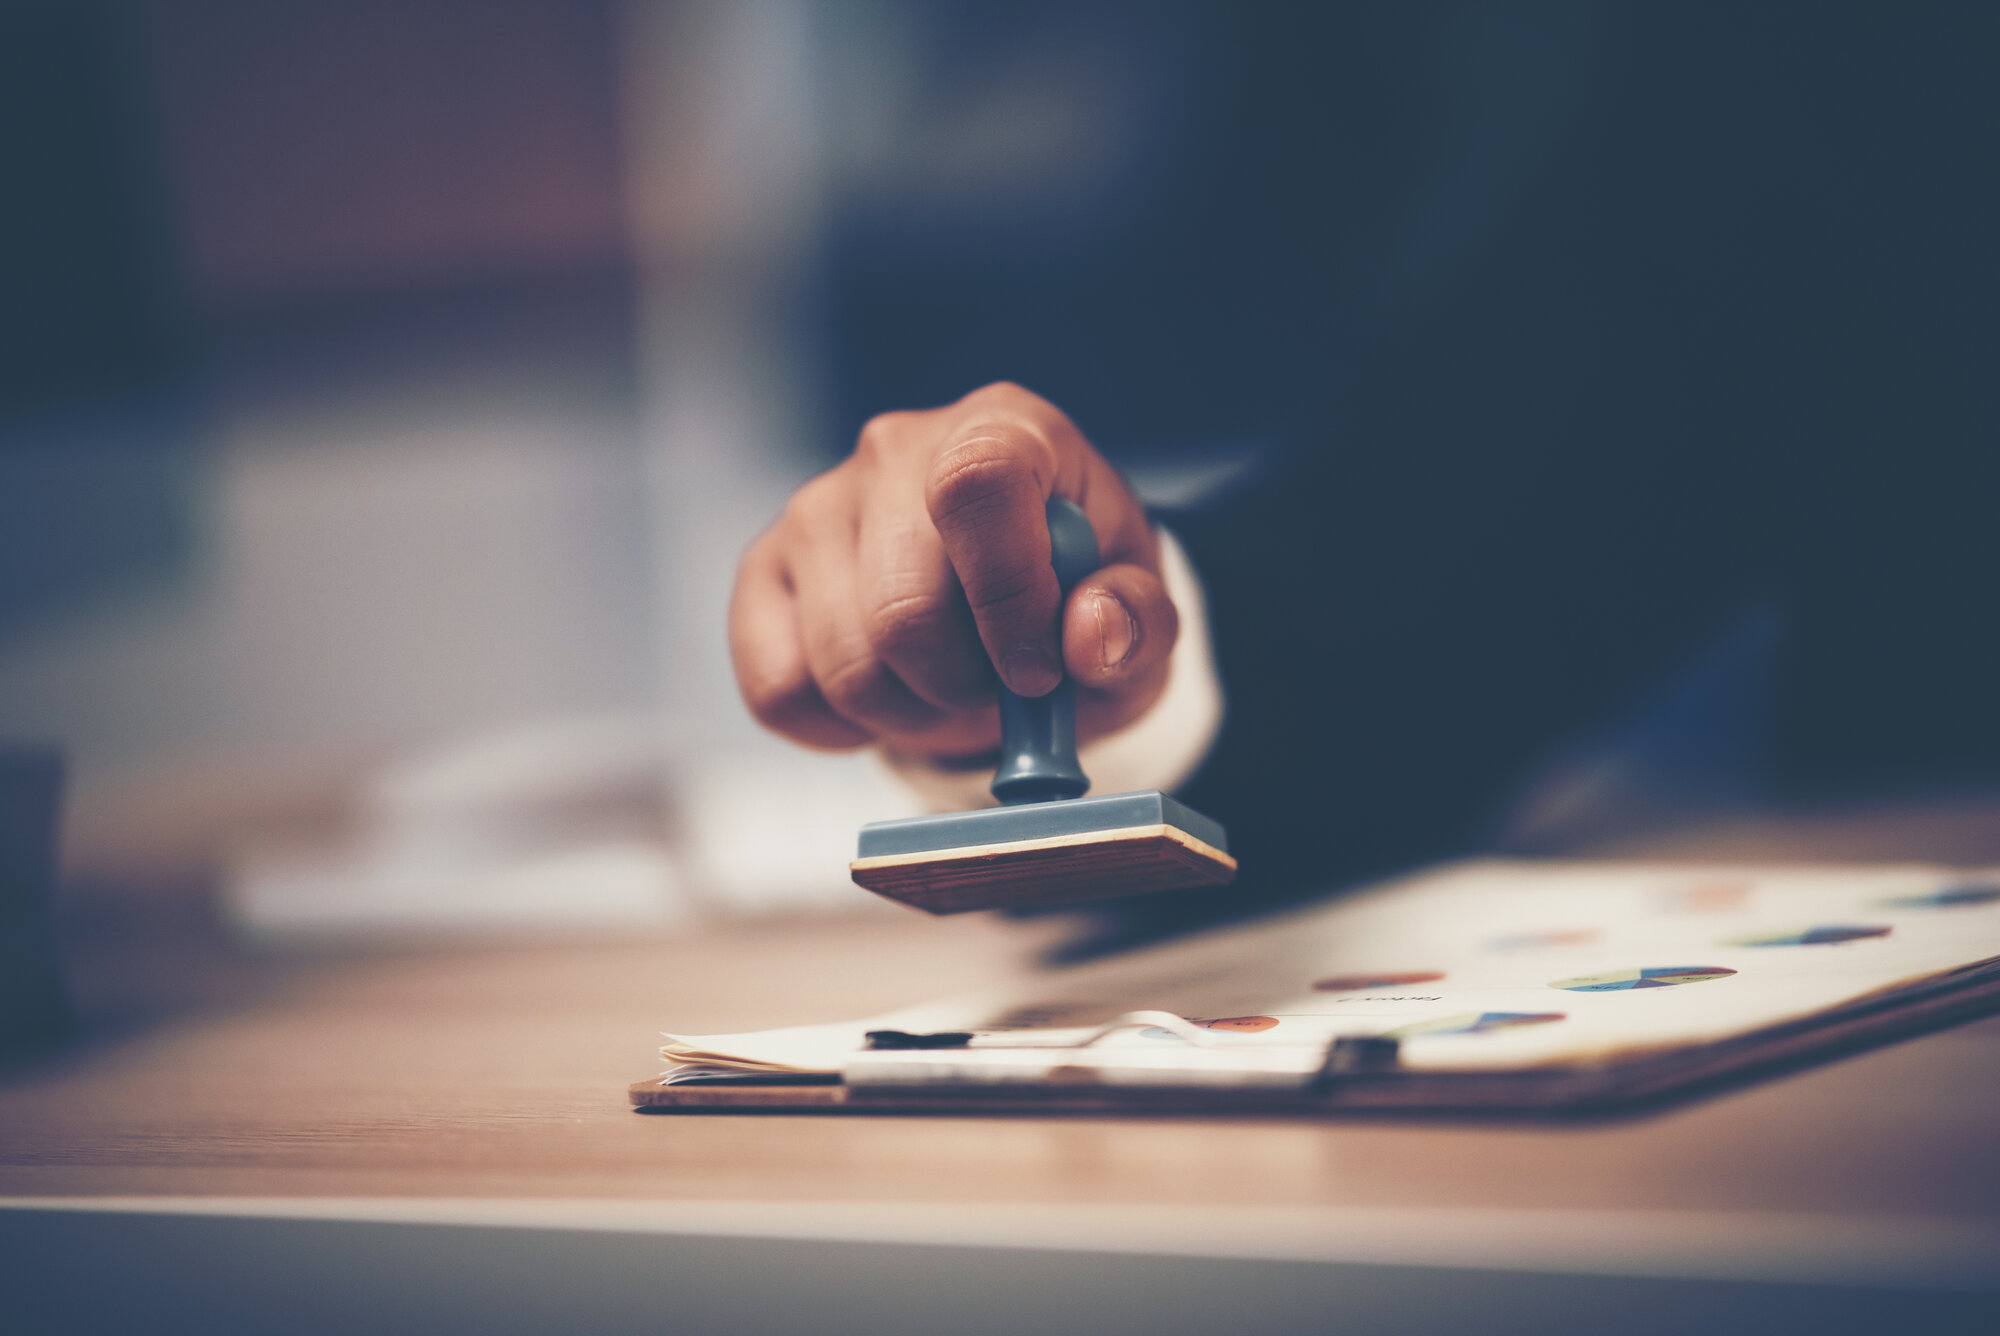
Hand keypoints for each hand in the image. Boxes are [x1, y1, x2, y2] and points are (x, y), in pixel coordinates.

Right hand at [730, 382, 1177, 758]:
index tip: (1037, 671)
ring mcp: (816, 508)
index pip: (977, 486)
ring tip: (949, 690)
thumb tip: (1088, 636)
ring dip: (911, 715)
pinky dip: (843, 730)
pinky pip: (781, 691)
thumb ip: (1137, 623)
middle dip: (963, 688)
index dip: (1007, 596)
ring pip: (845, 666)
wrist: (1012, 612)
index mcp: (1003, 428)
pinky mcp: (764, 572)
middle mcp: (895, 450)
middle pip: (904, 609)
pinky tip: (890, 696)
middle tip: (999, 693)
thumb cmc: (1076, 598)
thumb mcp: (1140, 615)